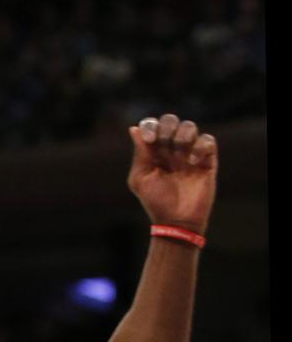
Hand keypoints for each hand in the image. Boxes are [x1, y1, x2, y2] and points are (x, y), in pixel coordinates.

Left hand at [127, 114, 217, 232]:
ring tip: (179, 155)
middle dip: (166, 127)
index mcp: (153, 150)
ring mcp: (190, 153)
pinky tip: (193, 162)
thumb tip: (133, 128)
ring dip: (183, 135)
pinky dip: (200, 146)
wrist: (177, 221)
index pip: (152, 125)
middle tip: (162, 143)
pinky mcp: (207, 162)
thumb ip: (140, 153)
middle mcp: (172, 148)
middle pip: (171, 120)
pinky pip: (208, 140)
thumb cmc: (155, 201)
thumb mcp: (141, 177)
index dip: (150, 126)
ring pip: (190, 126)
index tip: (149, 139)